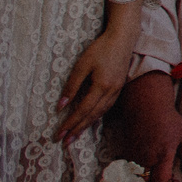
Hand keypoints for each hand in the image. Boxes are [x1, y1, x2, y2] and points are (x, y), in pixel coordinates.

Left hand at [53, 21, 137, 144]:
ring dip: (87, 125)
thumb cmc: (100, 49)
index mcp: (101, 86)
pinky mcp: (118, 88)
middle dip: (78, 130)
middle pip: (92, 116)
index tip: (59, 134)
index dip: (70, 123)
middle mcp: (111, 92)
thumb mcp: (81, 65)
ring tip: (75, 135)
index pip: (83, 110)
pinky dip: (96, 116)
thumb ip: (72, 86)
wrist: (122, 39)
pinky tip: (90, 120)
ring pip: (100, 113)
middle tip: (65, 142)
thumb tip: (61, 106)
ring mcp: (117, 90)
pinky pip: (106, 107)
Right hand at [119, 72, 181, 181]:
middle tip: (168, 176)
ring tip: (158, 168)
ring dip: (148, 179)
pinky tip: (148, 161)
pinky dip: (138, 171)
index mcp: (162, 155)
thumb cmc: (169, 121)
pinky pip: (130, 170)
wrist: (147, 107)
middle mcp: (146, 158)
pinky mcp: (126, 153)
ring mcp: (134, 156)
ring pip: (137, 178)